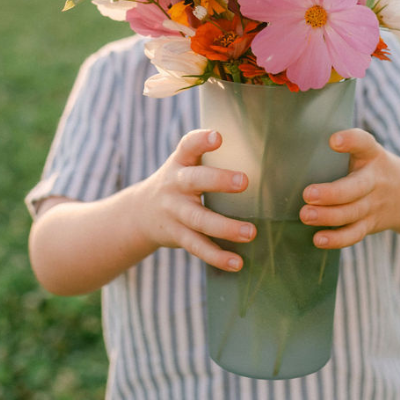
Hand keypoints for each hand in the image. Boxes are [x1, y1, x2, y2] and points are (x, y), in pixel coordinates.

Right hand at [139, 129, 254, 271]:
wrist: (139, 214)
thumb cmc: (177, 183)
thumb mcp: (184, 164)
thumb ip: (208, 156)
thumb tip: (260, 147)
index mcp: (180, 163)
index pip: (188, 146)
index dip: (201, 141)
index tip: (218, 136)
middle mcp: (175, 185)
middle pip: (194, 181)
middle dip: (218, 181)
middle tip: (245, 181)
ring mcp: (175, 212)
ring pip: (199, 220)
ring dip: (225, 227)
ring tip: (251, 232)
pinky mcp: (178, 236)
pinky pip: (198, 247)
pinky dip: (217, 257)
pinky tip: (237, 263)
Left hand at [300, 128, 399, 248]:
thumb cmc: (369, 167)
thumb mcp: (364, 152)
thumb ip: (339, 150)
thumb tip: (289, 149)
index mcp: (371, 154)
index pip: (364, 143)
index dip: (351, 141)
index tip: (334, 141)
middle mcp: (375, 179)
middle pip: (356, 187)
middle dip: (332, 193)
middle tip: (308, 194)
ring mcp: (374, 204)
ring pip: (352, 212)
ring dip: (328, 216)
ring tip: (305, 215)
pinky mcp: (370, 223)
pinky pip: (355, 233)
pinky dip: (337, 239)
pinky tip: (318, 239)